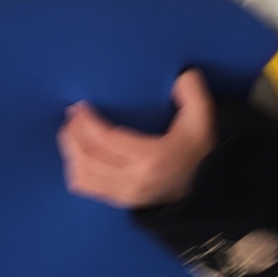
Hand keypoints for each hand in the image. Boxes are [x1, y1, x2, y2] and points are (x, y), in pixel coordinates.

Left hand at [58, 69, 215, 208]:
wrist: (205, 189)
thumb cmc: (199, 149)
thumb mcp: (202, 119)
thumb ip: (193, 93)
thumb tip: (180, 75)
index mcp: (152, 158)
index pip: (107, 141)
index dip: (87, 123)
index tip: (79, 106)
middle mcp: (134, 180)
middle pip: (89, 158)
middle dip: (73, 134)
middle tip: (71, 115)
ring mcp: (125, 194)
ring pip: (83, 174)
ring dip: (71, 152)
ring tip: (71, 131)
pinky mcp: (120, 201)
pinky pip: (86, 187)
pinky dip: (76, 169)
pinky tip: (78, 153)